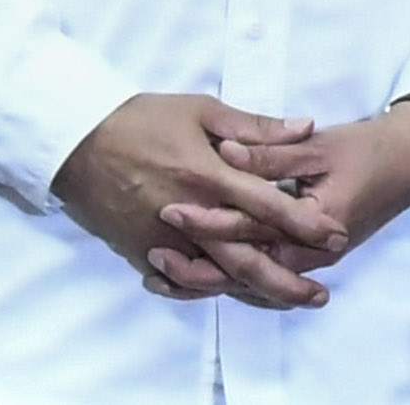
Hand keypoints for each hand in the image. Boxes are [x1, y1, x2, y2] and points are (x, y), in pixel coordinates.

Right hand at [53, 95, 339, 306]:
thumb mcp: (202, 110)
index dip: (303, 225)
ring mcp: (160, 240)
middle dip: (283, 280)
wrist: (74, 142)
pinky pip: (178, 279)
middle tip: (318, 294)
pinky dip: (205, 289)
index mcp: (207, 177)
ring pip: (213, 275)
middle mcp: (187, 216)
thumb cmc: (141, 119)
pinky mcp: (138, 250)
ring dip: (250, 290)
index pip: (266, 208)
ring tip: (284, 299)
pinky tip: (229, 293)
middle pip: (243, 259)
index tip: (335, 236)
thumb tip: (306, 128)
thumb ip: (255, 127)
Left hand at [149, 107, 409, 304]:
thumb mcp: (321, 146)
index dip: (208, 220)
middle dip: (196, 265)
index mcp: (314, 225)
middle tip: (153, 252)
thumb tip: (224, 150)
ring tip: (160, 269)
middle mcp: (310, 253)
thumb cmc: (371, 148)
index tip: (169, 208)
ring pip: (251, 278)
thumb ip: (271, 151)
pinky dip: (228, 274)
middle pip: (245, 270)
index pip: (251, 229)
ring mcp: (310, 257)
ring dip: (207, 276)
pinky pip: (262, 272)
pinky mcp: (307, 253)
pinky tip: (196, 268)